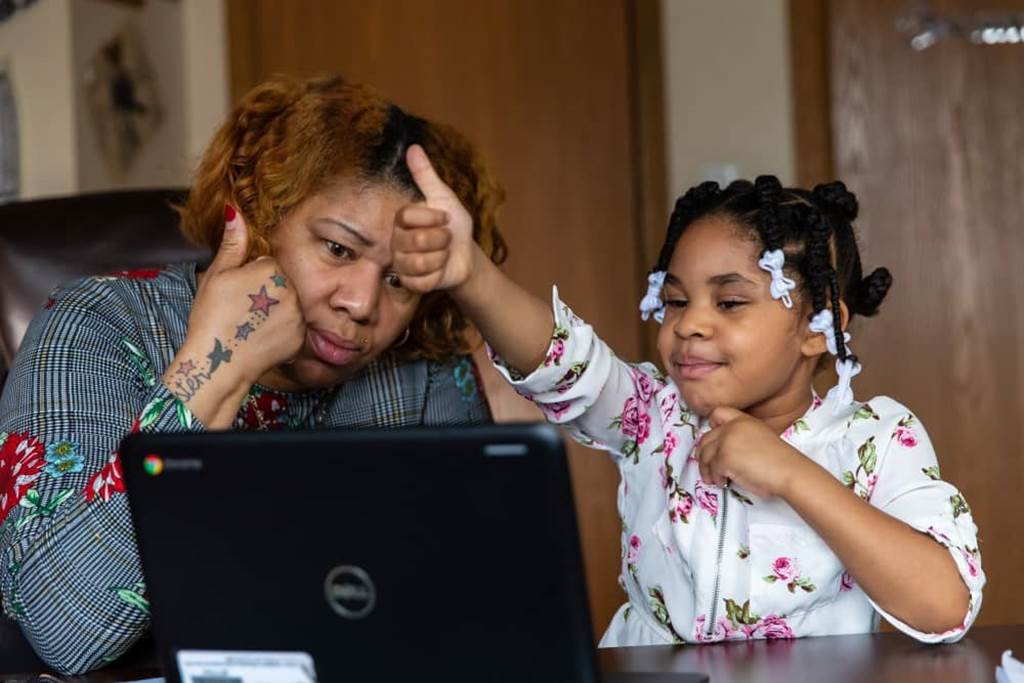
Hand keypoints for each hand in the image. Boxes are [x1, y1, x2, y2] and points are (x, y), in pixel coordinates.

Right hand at [170, 206, 304, 397]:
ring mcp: (299, 317)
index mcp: (273, 270)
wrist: (217, 363)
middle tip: (241, 310)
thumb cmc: (211, 318)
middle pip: (281, 284)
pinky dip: (280, 333)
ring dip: (274, 312)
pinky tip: (260, 338)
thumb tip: (235, 210)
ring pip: (288, 305)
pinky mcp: (300, 339)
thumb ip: (233, 243)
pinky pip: (293, 328)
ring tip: (250, 325)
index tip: (236, 292)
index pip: (267, 264)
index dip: (249, 277)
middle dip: (264, 293)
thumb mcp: (217, 275)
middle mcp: (292, 291)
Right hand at [392, 144, 480, 293]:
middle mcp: (397, 241)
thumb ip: (426, 175)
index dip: (432, 217)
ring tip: (443, 253)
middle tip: (445, 238)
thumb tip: (413, 147)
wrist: (466, 255)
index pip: (407, 216)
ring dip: (441, 257)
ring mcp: (402, 264)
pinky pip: (423, 280)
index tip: (445, 218)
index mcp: (402, 220)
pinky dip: (438, 274)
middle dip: (441, 239)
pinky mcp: (411, 283)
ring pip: (420, 262)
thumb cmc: (454, 225)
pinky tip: (439, 269)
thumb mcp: (444, 197)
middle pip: (416, 240)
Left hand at [695, 406, 804, 498]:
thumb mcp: (760, 437)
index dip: (711, 426)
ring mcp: (726, 442)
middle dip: (704, 454)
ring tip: (714, 478)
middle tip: (708, 466)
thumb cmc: (780, 461)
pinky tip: (723, 482)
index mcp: (743, 420)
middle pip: (706, 438)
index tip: (712, 441)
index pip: (717, 413)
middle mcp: (732, 427)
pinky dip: (715, 478)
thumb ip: (741, 437)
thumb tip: (724, 450)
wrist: (789, 471)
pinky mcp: (724, 458)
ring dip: (706, 469)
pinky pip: (711, 469)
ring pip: (704, 455)